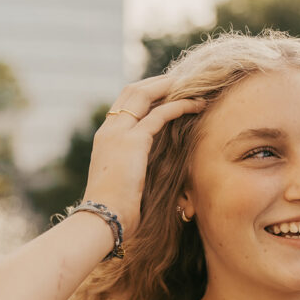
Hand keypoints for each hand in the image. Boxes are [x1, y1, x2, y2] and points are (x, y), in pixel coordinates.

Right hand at [83, 76, 204, 238]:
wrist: (102, 218)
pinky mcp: (133, 142)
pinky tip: (196, 105)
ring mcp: (118, 133)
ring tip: (193, 87)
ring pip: (144, 95)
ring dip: (170, 88)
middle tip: (182, 80)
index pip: (124, 104)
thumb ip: (131, 168)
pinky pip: (160, 115)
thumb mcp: (121, 182)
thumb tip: (146, 173)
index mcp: (104, 138)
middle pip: (133, 91)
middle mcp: (109, 130)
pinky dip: (180, 106)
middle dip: (158, 82)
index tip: (166, 91)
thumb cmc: (113, 210)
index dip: (145, 93)